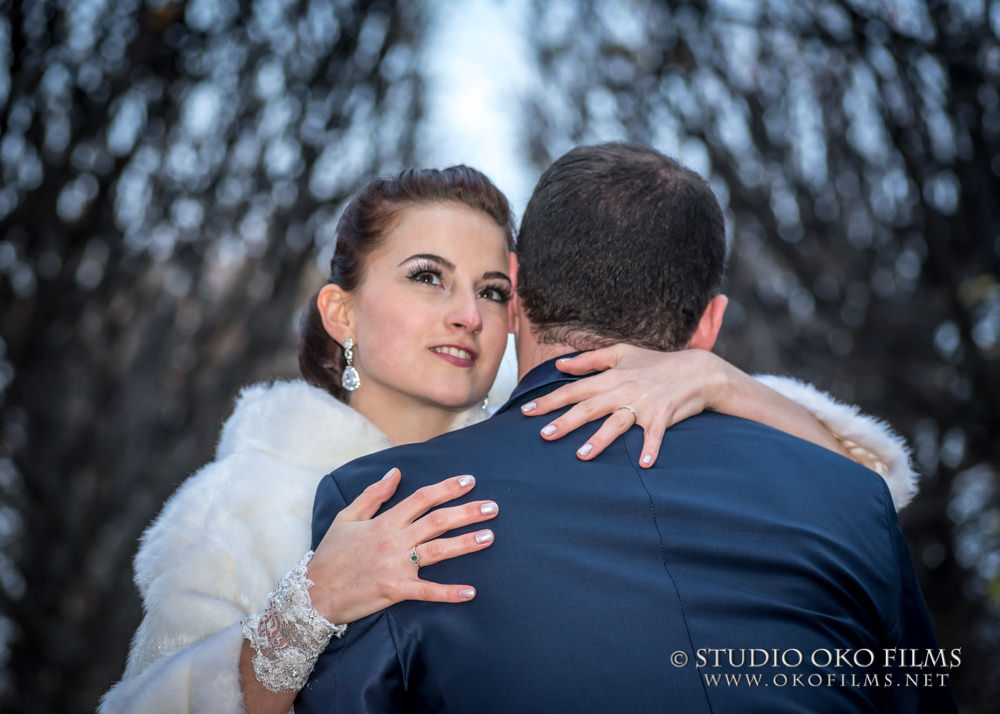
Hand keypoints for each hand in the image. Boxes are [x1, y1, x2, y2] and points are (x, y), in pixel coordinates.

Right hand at [306, 468, 497, 623]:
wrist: (314, 593)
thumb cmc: (330, 555)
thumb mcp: (346, 518)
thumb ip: (372, 495)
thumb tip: (394, 473)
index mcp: (384, 521)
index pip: (421, 498)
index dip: (447, 488)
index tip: (469, 481)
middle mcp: (394, 540)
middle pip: (437, 521)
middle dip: (467, 512)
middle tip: (493, 507)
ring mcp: (396, 565)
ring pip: (438, 551)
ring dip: (466, 543)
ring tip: (489, 536)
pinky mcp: (395, 590)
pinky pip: (427, 591)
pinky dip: (449, 593)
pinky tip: (471, 592)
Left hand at [520, 345, 730, 467]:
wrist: (696, 370)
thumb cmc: (656, 363)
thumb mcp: (622, 353)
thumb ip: (590, 359)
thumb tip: (561, 365)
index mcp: (611, 376)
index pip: (575, 389)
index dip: (550, 399)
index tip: (527, 410)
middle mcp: (624, 389)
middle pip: (590, 407)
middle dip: (566, 421)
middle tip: (544, 435)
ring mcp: (644, 403)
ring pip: (618, 422)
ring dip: (601, 439)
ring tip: (582, 455)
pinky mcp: (664, 415)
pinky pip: (656, 434)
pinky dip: (651, 448)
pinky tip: (644, 464)